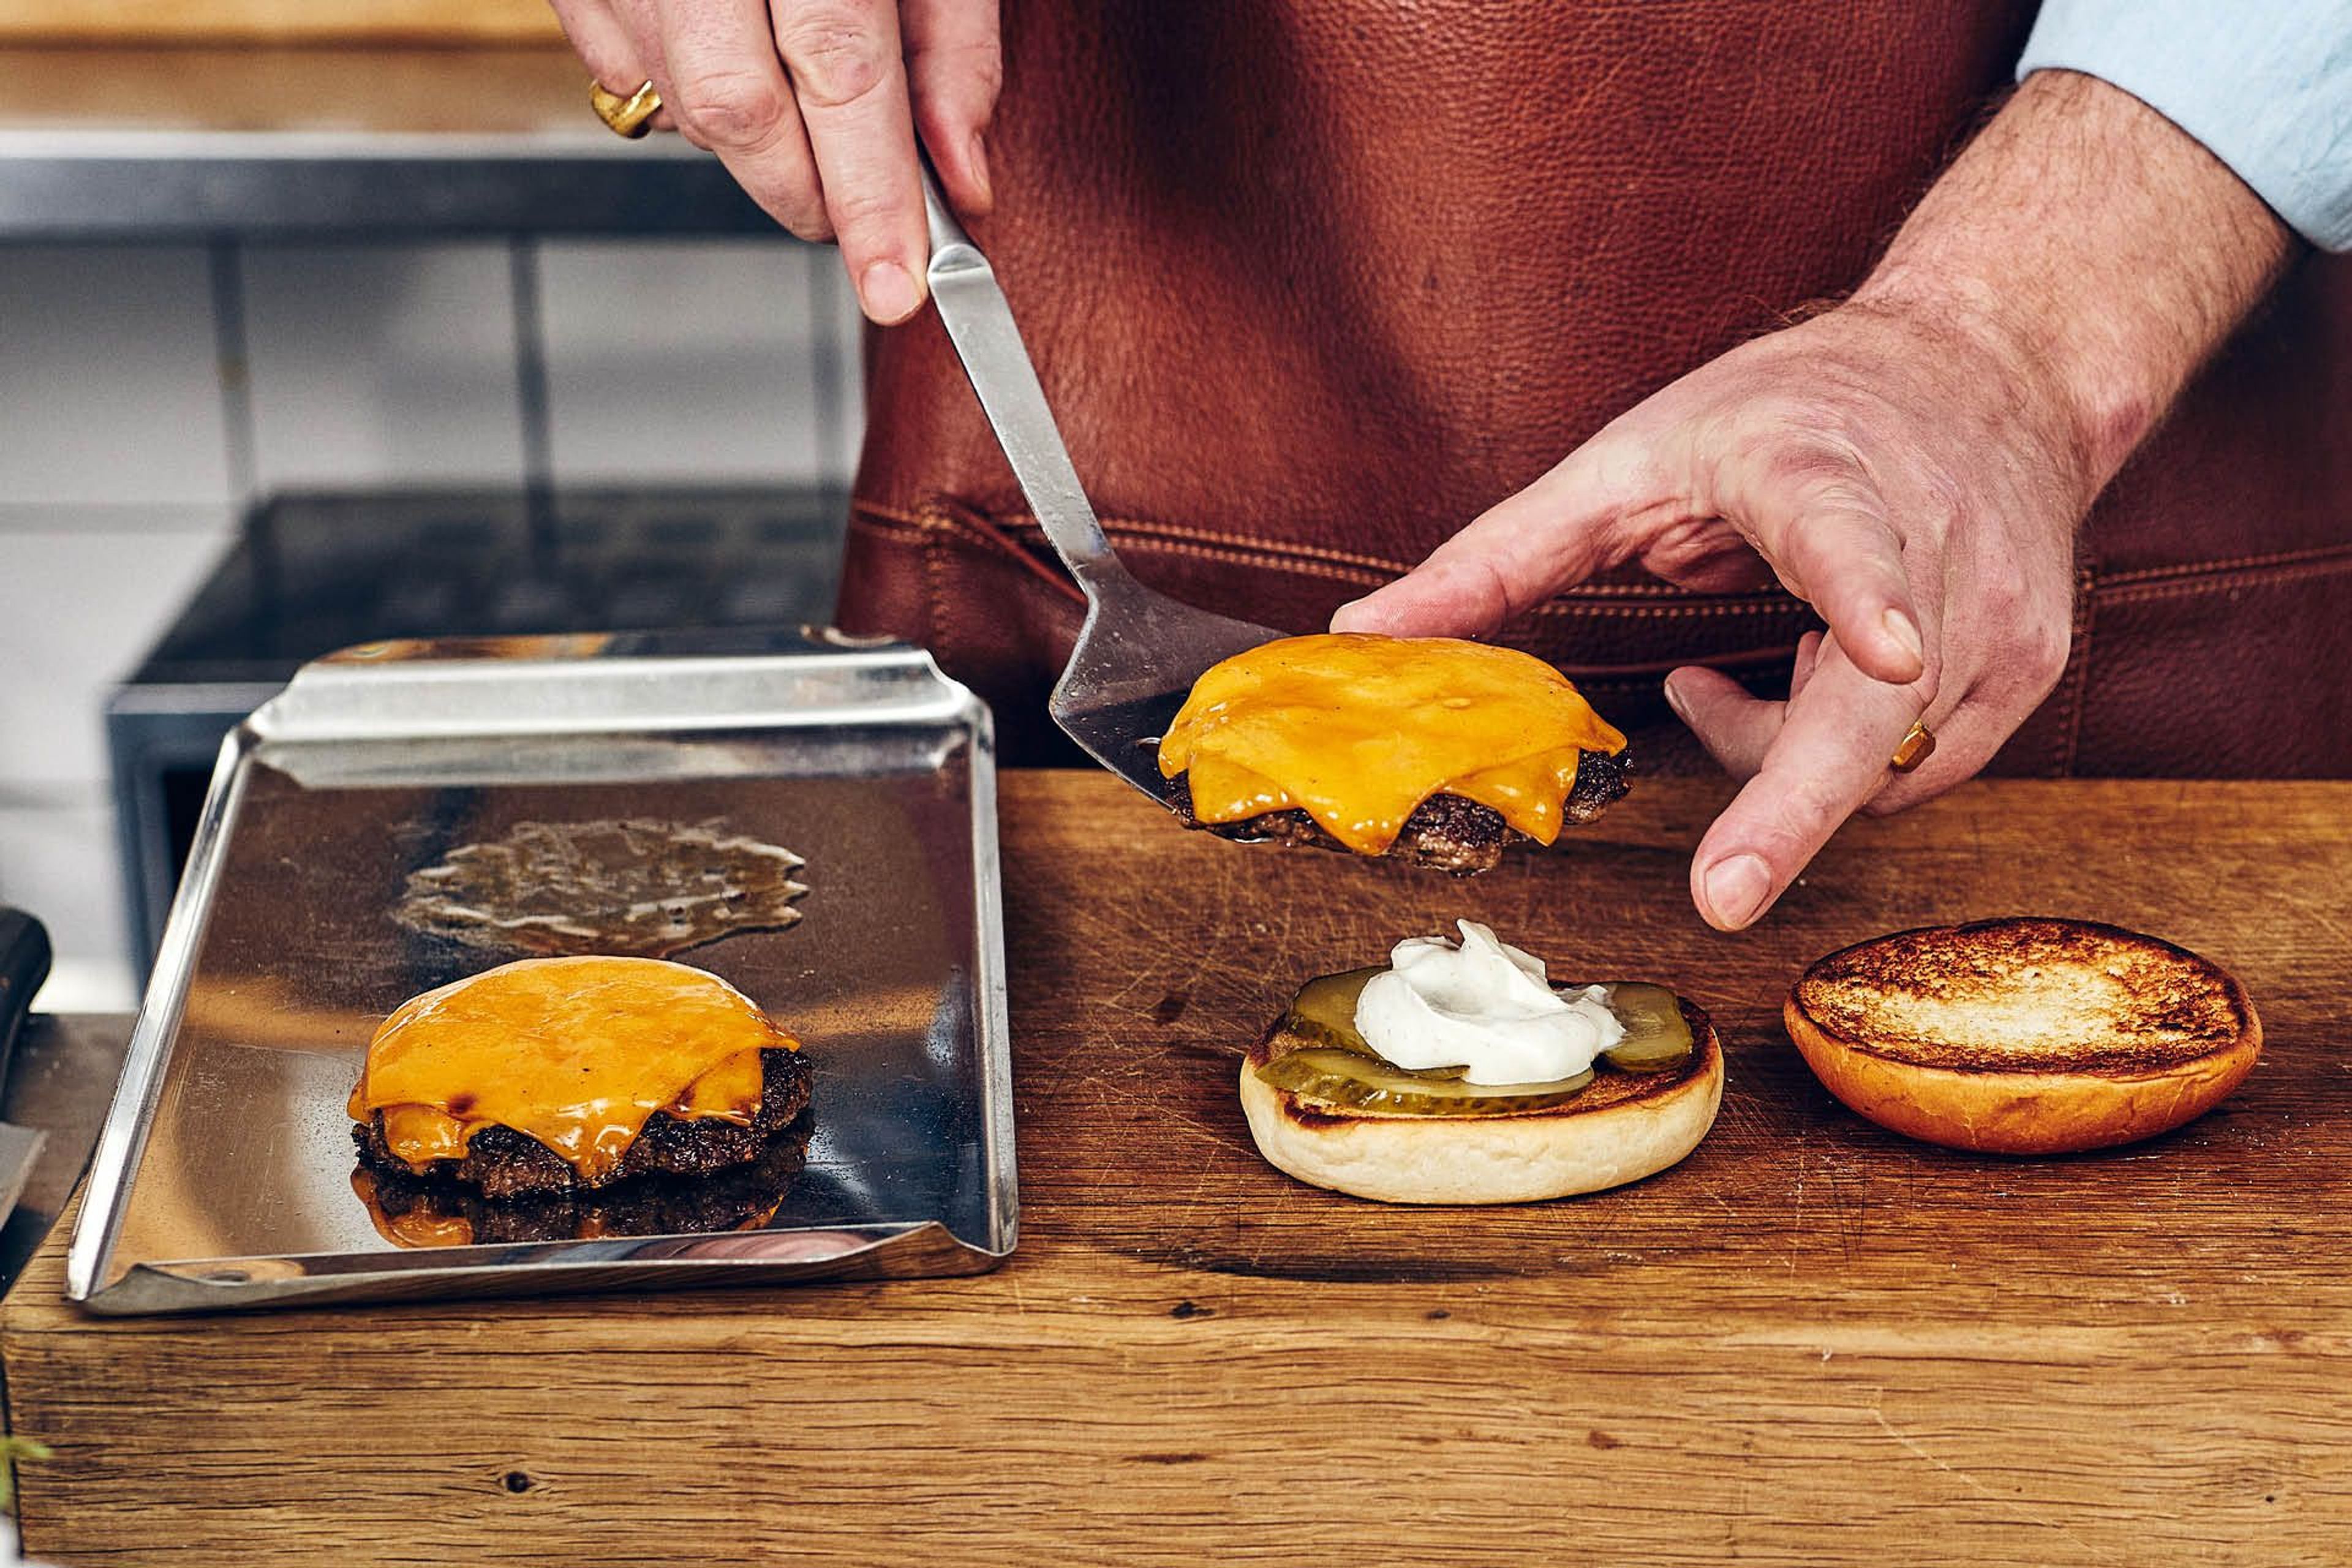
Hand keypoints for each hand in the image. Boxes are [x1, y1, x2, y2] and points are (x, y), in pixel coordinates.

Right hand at [551, 0, 999, 322]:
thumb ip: (956, 48)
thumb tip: (960, 177)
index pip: (840, 77)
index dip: (870, 199)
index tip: (897, 285)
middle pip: (739, 108)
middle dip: (808, 193)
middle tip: (864, 222)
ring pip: (681, 100)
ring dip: (758, 145)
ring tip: (813, 113)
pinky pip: (623, 65)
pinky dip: (687, 95)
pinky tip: (735, 56)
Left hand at [1331, 299, 2085, 929]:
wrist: (1988, 365)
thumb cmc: (1790, 411)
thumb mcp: (1631, 456)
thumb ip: (1501, 555)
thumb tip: (1361, 636)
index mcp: (1827, 473)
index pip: (1852, 542)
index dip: (1867, 598)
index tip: (1890, 649)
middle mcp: (1934, 548)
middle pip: (1877, 705)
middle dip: (1796, 804)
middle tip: (1722, 893)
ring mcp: (2003, 614)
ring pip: (1880, 764)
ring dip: (1778, 760)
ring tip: (1717, 672)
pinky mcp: (2032, 667)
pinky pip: (1916, 768)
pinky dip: (1839, 759)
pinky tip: (1811, 681)